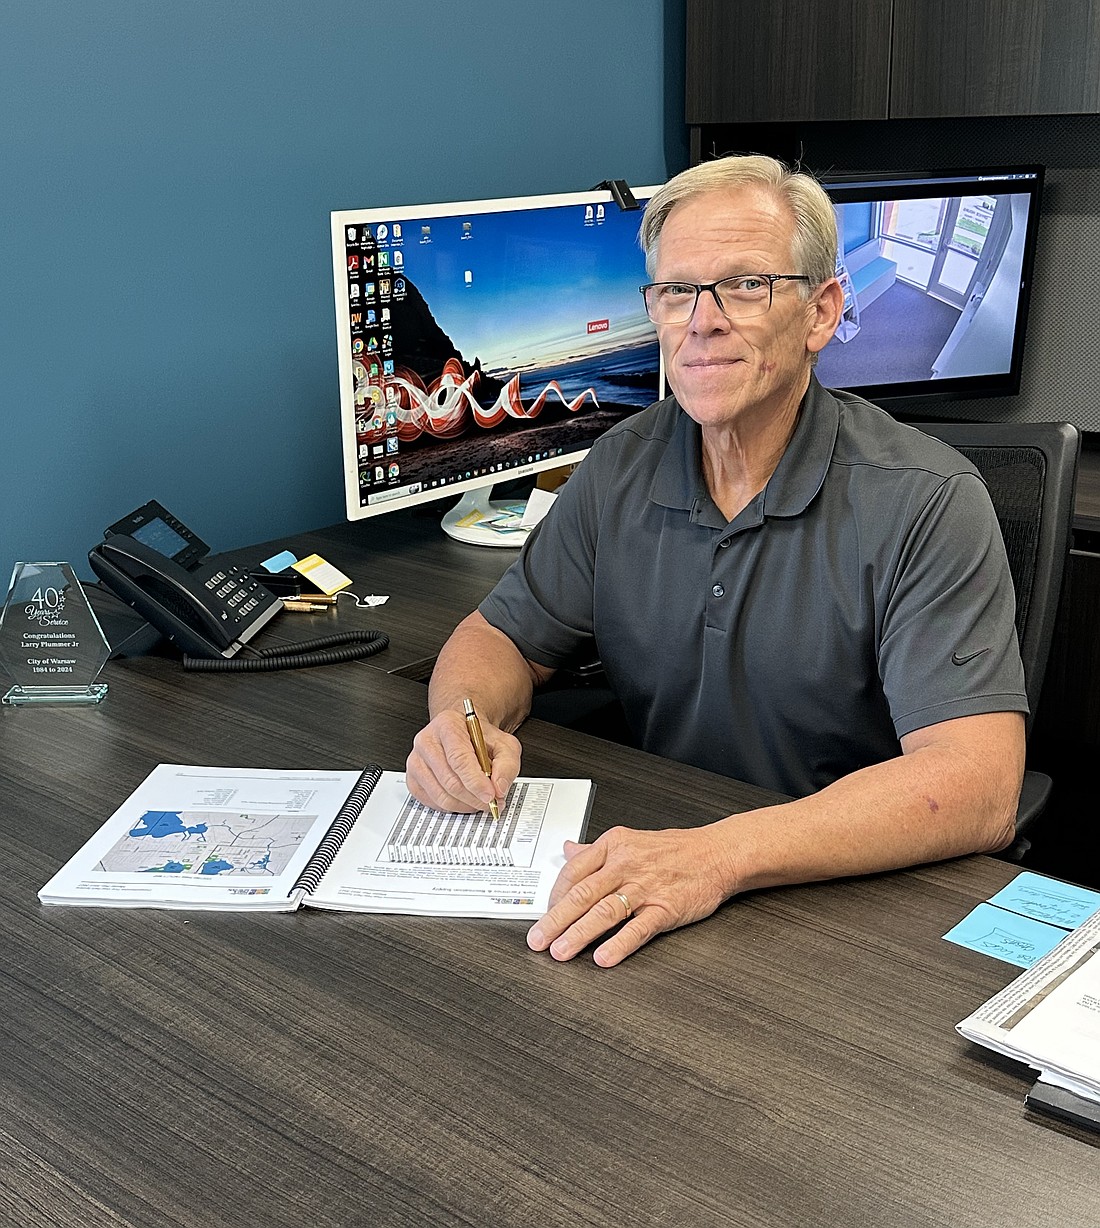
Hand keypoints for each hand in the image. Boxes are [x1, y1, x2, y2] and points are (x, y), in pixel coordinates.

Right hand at [406, 708, 520, 813]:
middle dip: (474, 797)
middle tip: (492, 802)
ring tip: (480, 800)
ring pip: (441, 796)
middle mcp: (427, 741)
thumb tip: (499, 787)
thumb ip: (507, 764)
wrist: (463, 734)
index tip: (490, 795)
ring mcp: (416, 761)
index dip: (475, 781)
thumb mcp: (504, 744)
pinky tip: (465, 800)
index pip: (459, 758)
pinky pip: (433, 803)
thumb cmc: (479, 738)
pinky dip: (453, 807)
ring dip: (466, 805)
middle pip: (450, 780)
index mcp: (447, 725)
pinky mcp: (413, 779)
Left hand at [526, 823, 737, 966]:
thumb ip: (595, 849)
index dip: (554, 895)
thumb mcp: (630, 840)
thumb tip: (566, 850)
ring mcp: (646, 887)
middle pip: (582, 894)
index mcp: (614, 845)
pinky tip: (603, 957)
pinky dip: (619, 944)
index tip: (542, 914)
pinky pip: (638, 928)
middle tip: (538, 940)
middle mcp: (626, 865)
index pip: (574, 871)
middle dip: (556, 920)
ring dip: (579, 934)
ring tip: (561, 952)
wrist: (718, 854)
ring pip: (605, 912)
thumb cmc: (676, 850)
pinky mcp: (666, 908)